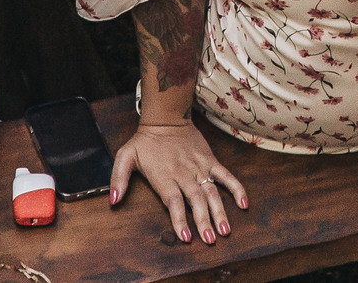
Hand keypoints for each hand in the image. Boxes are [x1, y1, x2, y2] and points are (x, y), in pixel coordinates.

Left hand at [111, 118, 245, 245]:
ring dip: (220, 211)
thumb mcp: (125, 156)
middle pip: (195, 200)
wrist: (167, 117)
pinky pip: (225, 175)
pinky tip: (243, 203)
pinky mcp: (210, 161)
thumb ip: (118, 179)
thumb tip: (113, 201)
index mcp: (164, 175)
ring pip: (211, 192)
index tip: (186, 237)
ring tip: (225, 230)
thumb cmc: (145, 141)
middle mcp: (184, 173)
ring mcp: (199, 167)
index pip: (173, 201)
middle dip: (203, 221)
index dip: (179, 219)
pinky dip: (236, 188)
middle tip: (211, 239)